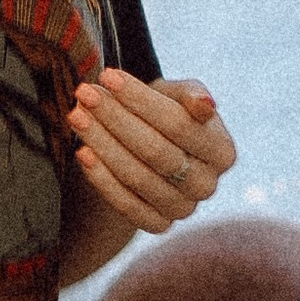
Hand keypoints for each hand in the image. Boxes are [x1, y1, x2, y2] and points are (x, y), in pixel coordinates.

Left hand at [68, 70, 237, 232]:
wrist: (153, 152)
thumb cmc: (167, 115)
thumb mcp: (180, 97)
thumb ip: (191, 95)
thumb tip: (204, 105)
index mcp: (222, 151)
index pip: (179, 123)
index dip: (141, 100)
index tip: (108, 76)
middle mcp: (207, 185)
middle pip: (156, 151)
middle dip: (116, 119)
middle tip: (84, 93)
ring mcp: (184, 209)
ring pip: (138, 177)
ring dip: (102, 145)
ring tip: (77, 116)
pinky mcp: (158, 225)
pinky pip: (126, 205)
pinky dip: (102, 179)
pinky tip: (82, 153)